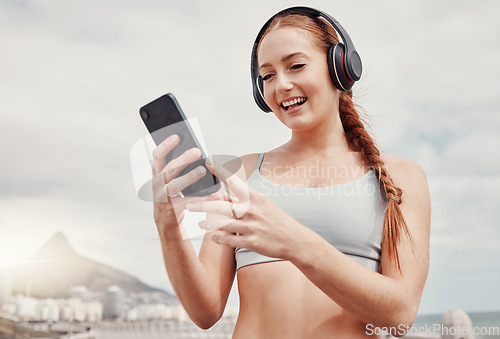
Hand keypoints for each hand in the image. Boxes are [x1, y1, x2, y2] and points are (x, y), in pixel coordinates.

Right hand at [151, 134, 221, 235]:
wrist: (165, 219)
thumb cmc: (172, 192)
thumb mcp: (171, 178)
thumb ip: (179, 166)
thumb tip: (199, 153)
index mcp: (157, 172)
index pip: (157, 155)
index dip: (166, 145)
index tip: (177, 136)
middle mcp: (158, 183)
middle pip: (168, 169)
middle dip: (182, 159)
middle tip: (197, 151)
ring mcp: (162, 196)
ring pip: (175, 185)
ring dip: (189, 177)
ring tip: (203, 170)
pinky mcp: (171, 209)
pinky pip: (188, 202)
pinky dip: (203, 199)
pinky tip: (216, 195)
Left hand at [185, 170, 307, 259]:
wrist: (296, 240)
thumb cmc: (277, 220)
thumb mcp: (263, 204)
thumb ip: (242, 199)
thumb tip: (223, 192)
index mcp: (255, 197)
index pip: (234, 180)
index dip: (220, 171)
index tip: (207, 161)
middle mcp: (252, 210)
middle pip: (222, 205)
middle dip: (204, 204)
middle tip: (189, 203)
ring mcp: (252, 227)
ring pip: (224, 223)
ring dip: (209, 223)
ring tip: (198, 223)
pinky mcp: (252, 242)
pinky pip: (231, 240)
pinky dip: (219, 238)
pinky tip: (211, 237)